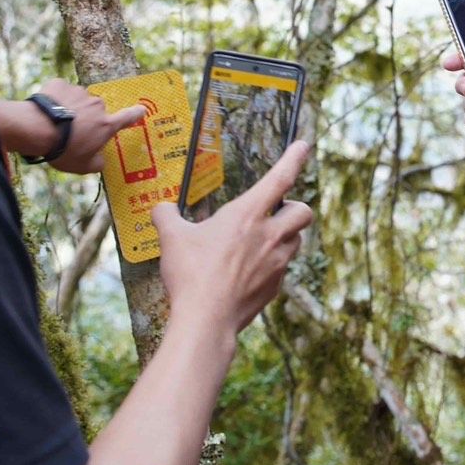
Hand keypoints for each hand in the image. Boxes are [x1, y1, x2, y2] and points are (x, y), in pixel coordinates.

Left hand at [0, 80, 146, 173]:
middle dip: (87, 118)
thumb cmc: (64, 150)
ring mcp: (78, 92)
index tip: (141, 109)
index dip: (135, 113)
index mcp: (106, 124)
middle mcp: (97, 104)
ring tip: (54, 122)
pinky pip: (60, 91)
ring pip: (77, 100)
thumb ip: (97, 162)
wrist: (36, 128)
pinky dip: (55, 99)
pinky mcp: (60, 84)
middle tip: (72, 131)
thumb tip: (100, 160)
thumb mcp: (83, 166)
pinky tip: (45, 110)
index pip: (128, 117)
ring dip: (70, 108)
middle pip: (96, 110)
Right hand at [152, 141, 314, 336]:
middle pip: (303, 211)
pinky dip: (272, 264)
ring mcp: (277, 263)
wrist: (206, 320)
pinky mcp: (275, 286)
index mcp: (248, 215)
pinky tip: (249, 271)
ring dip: (285, 236)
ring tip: (259, 241)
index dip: (294, 158)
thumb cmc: (191, 274)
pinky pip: (283, 268)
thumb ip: (166, 217)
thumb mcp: (172, 239)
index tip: (304, 145)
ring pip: (297, 240)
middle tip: (276, 212)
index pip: (281, 178)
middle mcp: (270, 235)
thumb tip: (160, 208)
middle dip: (295, 207)